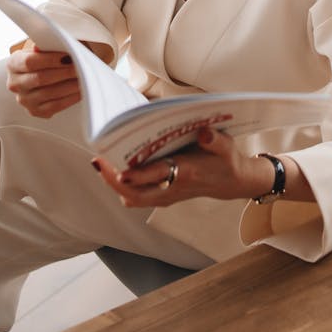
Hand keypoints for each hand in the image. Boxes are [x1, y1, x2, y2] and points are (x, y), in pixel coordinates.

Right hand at [6, 40, 80, 117]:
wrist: (48, 70)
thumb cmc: (48, 54)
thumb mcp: (45, 44)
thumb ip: (44, 44)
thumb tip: (39, 47)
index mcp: (13, 63)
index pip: (30, 62)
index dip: (51, 59)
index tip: (68, 55)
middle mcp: (14, 83)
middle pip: (41, 79)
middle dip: (64, 72)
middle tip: (82, 66)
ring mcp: (24, 100)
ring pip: (50, 93)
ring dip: (70, 85)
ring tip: (85, 77)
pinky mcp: (36, 111)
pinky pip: (55, 106)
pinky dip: (70, 97)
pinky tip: (81, 89)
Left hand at [91, 127, 275, 207]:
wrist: (233, 182)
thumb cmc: (227, 160)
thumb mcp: (227, 147)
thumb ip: (215, 140)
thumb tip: (204, 132)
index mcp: (186, 172)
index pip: (157, 175)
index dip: (137, 175)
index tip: (119, 169)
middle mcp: (173, 188)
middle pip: (135, 194)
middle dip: (113, 180)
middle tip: (98, 161)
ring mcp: (167, 196)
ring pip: (133, 198)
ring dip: (115, 184)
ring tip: (102, 163)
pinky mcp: (163, 197)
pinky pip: (137, 198)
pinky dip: (123, 186)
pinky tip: (116, 169)